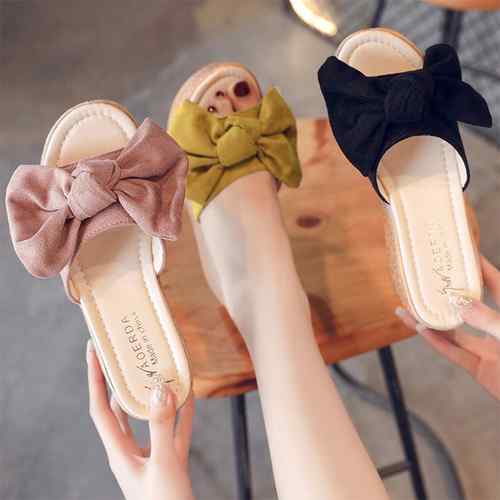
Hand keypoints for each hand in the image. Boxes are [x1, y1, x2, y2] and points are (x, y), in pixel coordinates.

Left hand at [86, 340, 195, 499]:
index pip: (100, 408)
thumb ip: (162, 427)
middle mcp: (131, 451)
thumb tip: (159, 390)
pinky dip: (180, 411)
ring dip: (154, 394)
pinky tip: (189, 395)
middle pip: (121, 408)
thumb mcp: (164, 464)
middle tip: (129, 354)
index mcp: (119, 452)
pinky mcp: (169, 461)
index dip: (95, 377)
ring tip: (161, 369)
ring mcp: (150, 456)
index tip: (93, 349)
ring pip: (149, 417)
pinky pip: (174, 429)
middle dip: (123, 380)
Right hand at [395, 255, 499, 400]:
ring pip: (455, 333)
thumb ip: (490, 321)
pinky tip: (420, 330)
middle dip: (445, 295)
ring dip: (431, 322)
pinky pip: (455, 354)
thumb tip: (460, 305)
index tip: (462, 251)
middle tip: (424, 282)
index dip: (480, 268)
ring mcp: (491, 351)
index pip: (497, 284)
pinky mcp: (483, 370)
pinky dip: (437, 342)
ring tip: (407, 309)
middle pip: (468, 308)